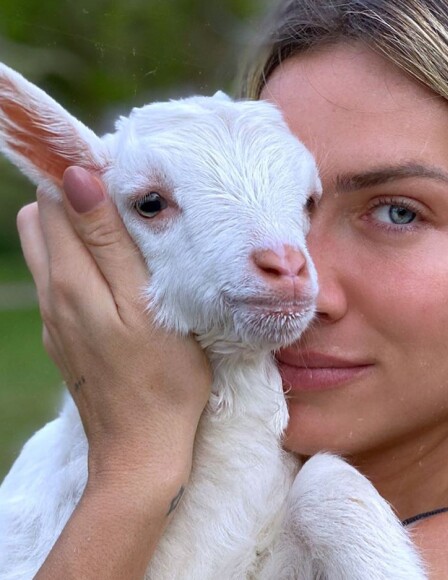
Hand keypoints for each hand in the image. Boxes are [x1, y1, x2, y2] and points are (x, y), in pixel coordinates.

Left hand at [17, 166, 211, 489]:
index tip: (124, 180)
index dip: (83, 177)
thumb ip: (108, 243)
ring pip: (49, 251)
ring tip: (127, 241)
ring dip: (79, 232)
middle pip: (42, 220)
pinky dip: (83, 264)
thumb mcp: (145, 304)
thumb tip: (76, 179)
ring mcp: (55, 320)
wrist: (142, 450)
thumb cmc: (163, 377)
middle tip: (129, 209)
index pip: (53, 199)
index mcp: (70, 281)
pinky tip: (120, 282)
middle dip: (77, 200)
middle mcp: (51, 296)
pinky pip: (61, 282)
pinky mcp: (66, 337)